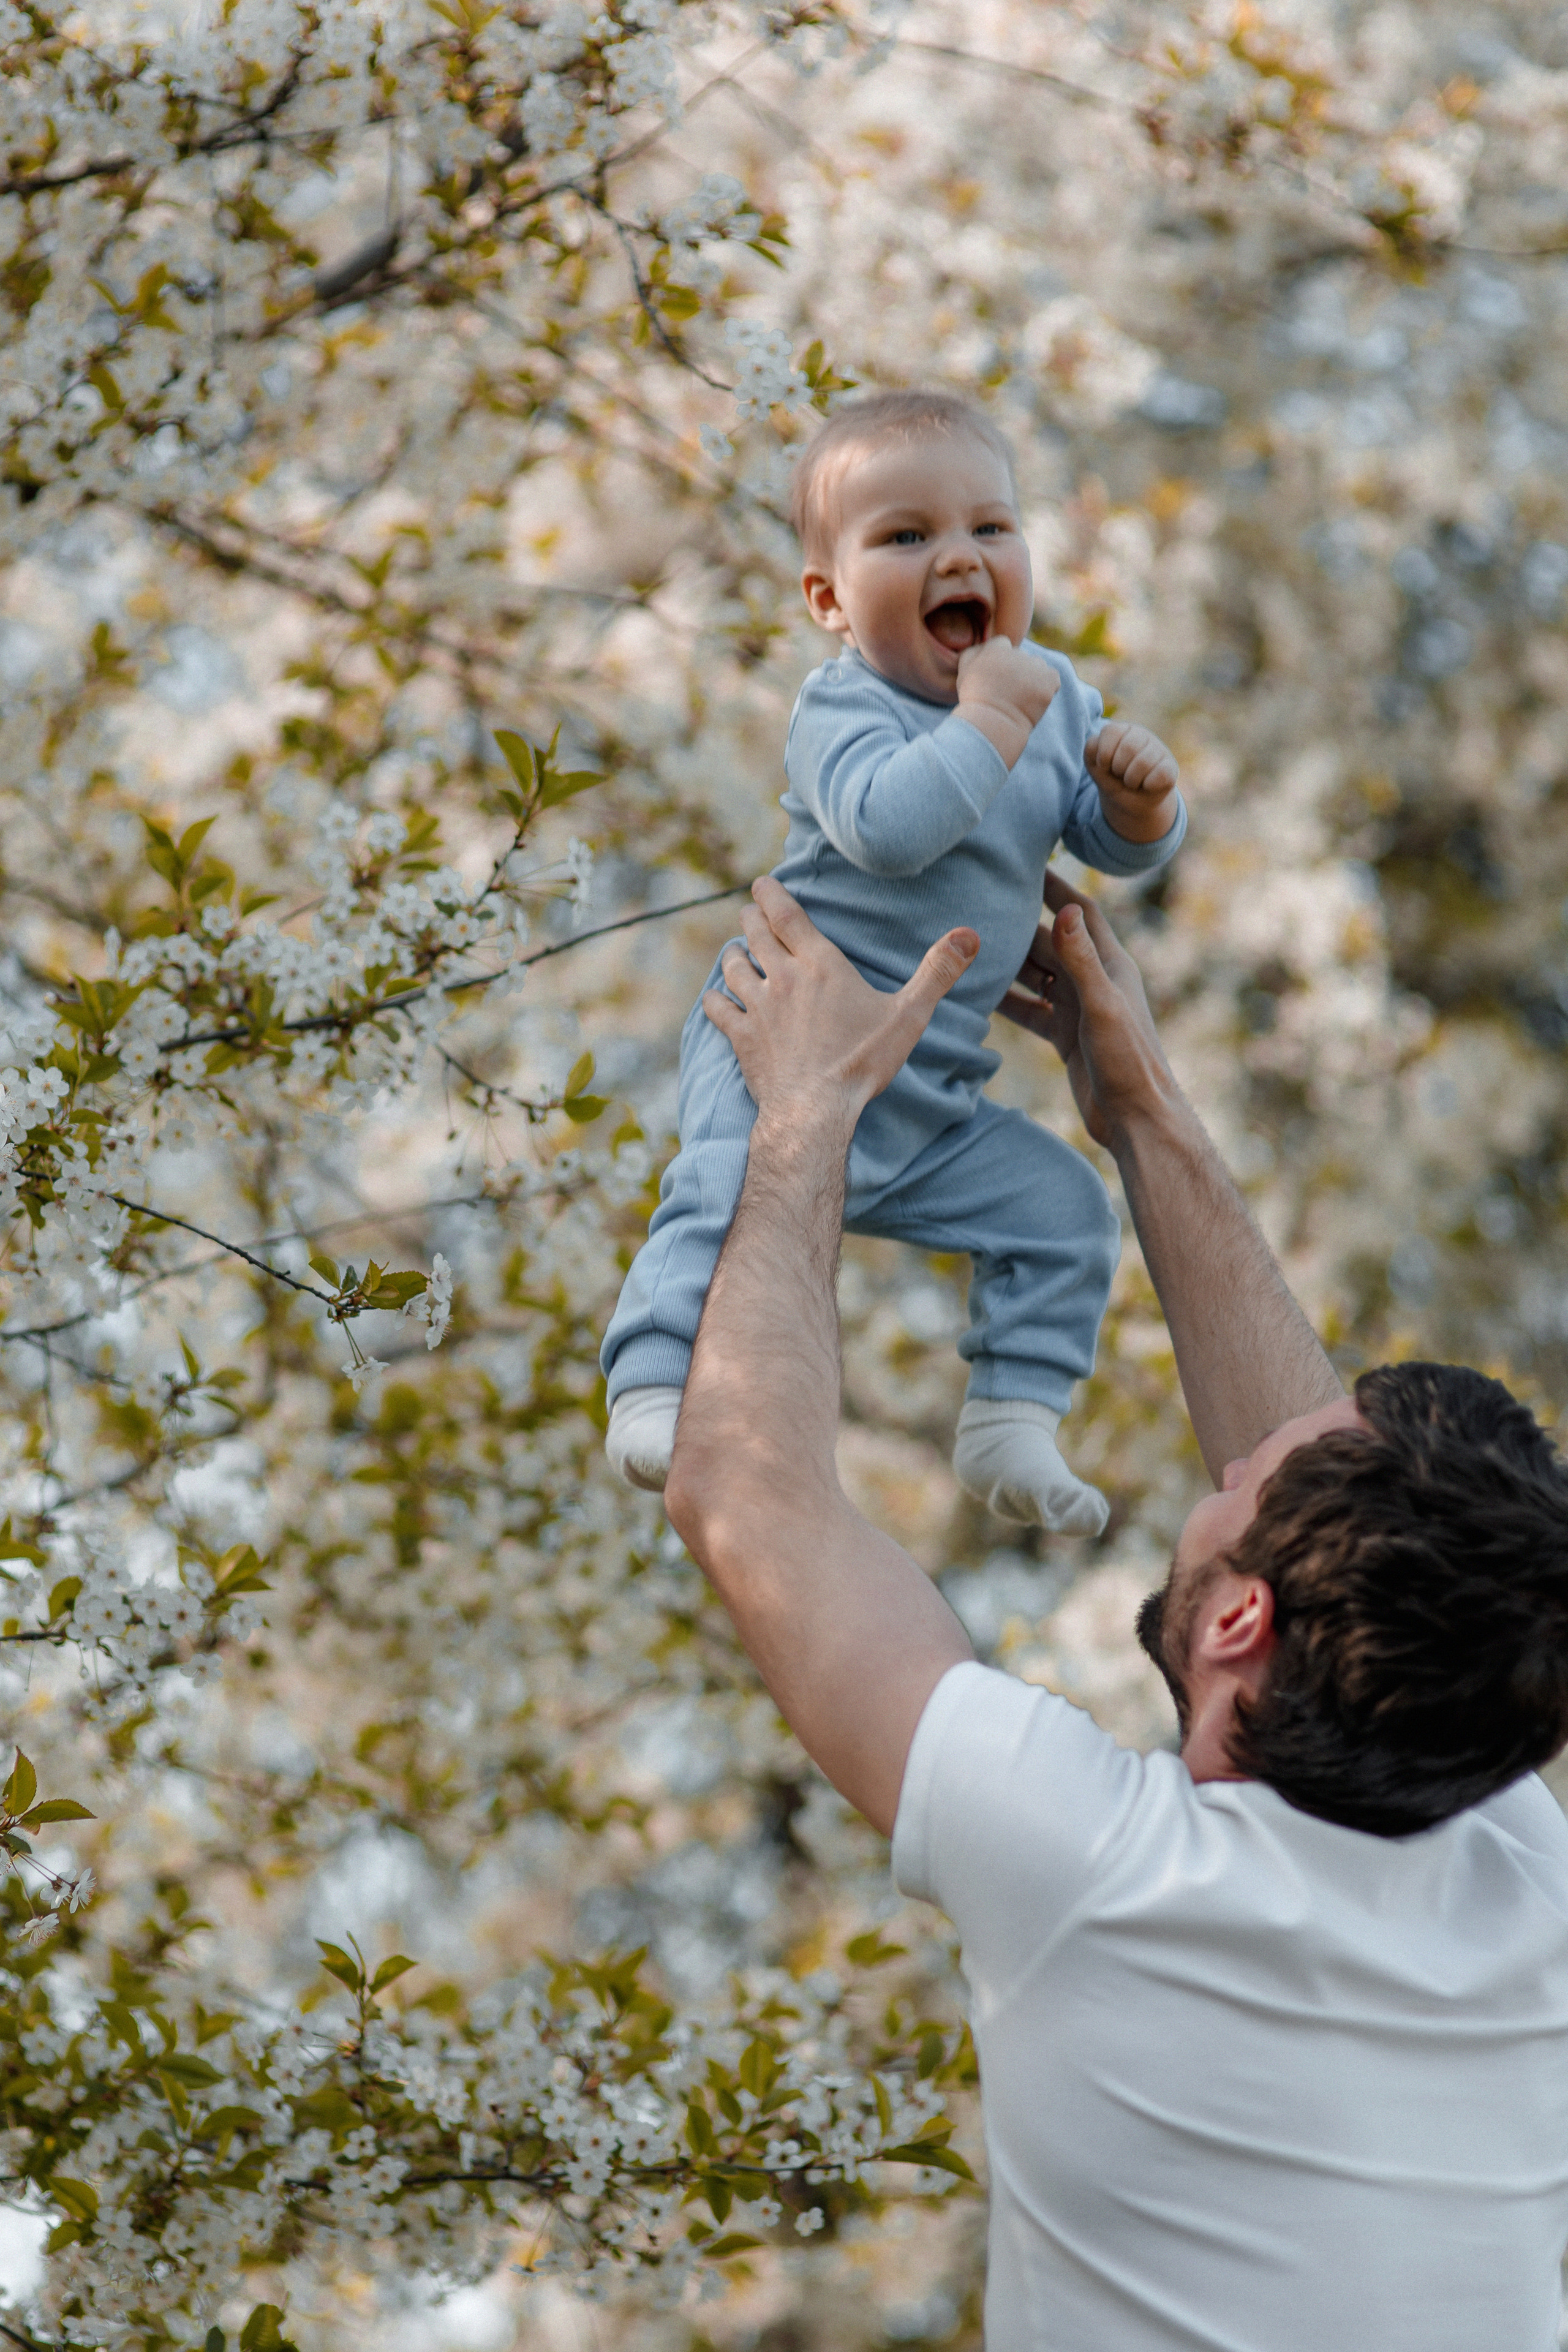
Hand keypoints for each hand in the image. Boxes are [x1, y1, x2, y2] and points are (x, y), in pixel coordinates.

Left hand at [703, 878, 977, 1134]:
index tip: (761, 882)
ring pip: (733, 966)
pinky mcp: (740, 1037)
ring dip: (733, 954)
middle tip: (749, 910)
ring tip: (736, 949)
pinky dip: (714, 998)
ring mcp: (756, 1008)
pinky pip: (716, 1008)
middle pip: (755, 934)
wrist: (815, 1111)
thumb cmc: (862, 1063)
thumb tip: (970, 935)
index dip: (771, 893)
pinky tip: (716, 998)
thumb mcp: (909, 1016)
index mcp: (820, 965)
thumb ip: (937, 972)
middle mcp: (782, 978)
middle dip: (751, 917)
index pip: (786, 915)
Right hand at [955, 638, 1058, 767]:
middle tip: (1007, 692)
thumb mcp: (964, 673)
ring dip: (1032, 677)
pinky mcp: (1050, 680)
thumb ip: (972, 653)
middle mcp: (1018, 652)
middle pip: (1020, 657)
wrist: (993, 723)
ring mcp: (1036, 666)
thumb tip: (983, 646)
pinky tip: (1034, 700)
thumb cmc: (975, 701)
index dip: (999, 660)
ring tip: (1020, 698)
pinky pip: (1053, 678)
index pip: (1003, 644)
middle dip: (1016, 670)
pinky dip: (1047, 688)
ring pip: (1037, 666)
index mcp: (996, 648)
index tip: (996, 677)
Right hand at [996, 871, 1177, 1148]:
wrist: (1135, 1119)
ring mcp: (1078, 1009)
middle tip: (980, 903)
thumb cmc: (1129, 1061)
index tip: (1028, 863)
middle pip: (1050, 942)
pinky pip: (1031, 1009)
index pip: (1082, 913)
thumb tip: (1064, 909)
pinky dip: (1007, 1001)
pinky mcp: (1065, 1035)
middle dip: (1019, 923)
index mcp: (1110, 966)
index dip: (1058, 888)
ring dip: (1008, 962)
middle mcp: (1093, 982)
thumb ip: (1081, 960)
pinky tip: (977, 994)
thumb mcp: (1102, 1006)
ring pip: (1036, 975)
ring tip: (970, 944)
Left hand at [1085, 719, 1179, 845]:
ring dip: (1131, 780)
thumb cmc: (1112, 779)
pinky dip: (1148, 785)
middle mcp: (1142, 735)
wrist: (1129, 802)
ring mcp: (1159, 749)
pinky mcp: (1171, 767)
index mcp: (1122, 730)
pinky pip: (1160, 775)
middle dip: (1118, 768)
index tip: (1105, 766)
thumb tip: (1104, 747)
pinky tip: (1147, 785)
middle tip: (1120, 774)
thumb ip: (1091, 749)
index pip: (1111, 730)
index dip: (1104, 755)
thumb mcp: (1095, 765)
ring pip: (1143, 762)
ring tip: (1132, 781)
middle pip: (1128, 747)